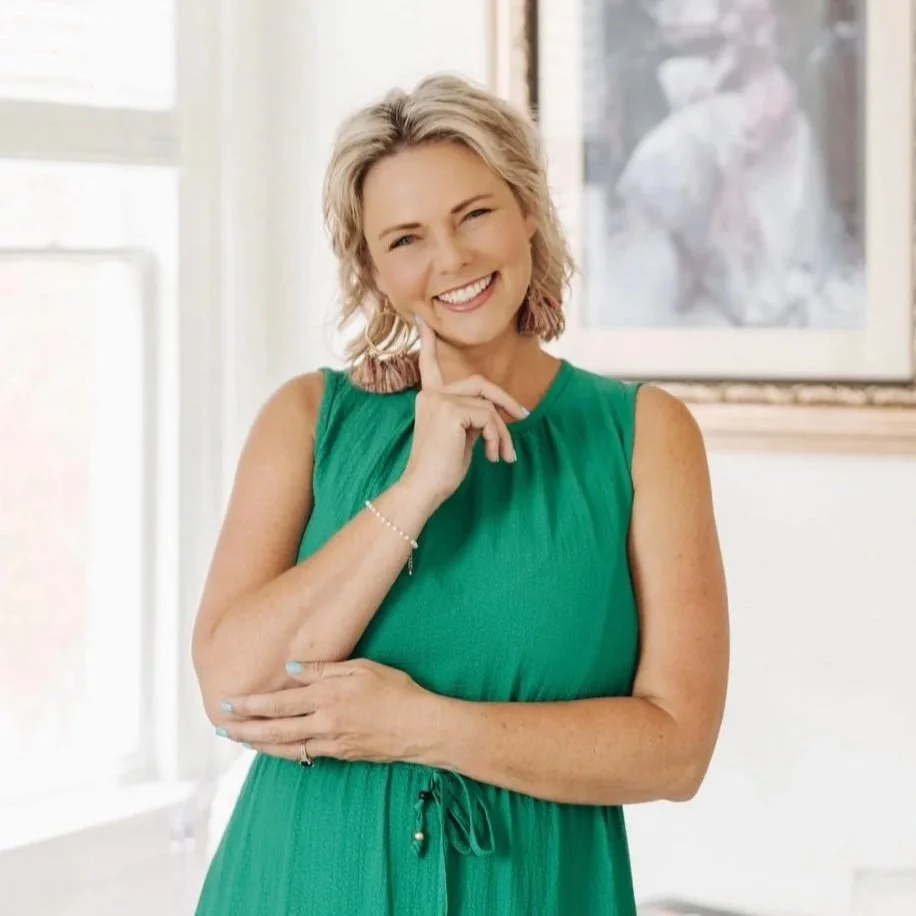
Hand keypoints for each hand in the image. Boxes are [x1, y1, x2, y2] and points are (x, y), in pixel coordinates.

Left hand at [217, 659, 435, 764]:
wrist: (421, 727)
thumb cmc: (396, 691)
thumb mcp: (362, 667)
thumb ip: (324, 669)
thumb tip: (291, 668)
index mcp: (327, 697)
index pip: (278, 703)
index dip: (250, 705)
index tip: (227, 703)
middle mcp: (324, 723)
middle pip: (274, 729)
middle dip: (244, 729)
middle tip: (221, 729)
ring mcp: (332, 743)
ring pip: (286, 747)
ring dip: (259, 744)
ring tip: (239, 741)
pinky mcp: (342, 755)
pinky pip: (306, 754)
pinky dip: (285, 752)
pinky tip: (276, 749)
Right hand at [401, 317, 528, 507]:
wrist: (424, 489)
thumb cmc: (441, 470)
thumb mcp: (460, 438)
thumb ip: (471, 418)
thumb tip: (496, 414)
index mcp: (429, 399)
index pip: (428, 364)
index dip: (427, 341)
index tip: (421, 318)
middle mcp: (431, 395)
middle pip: (481, 384)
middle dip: (506, 401)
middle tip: (524, 417)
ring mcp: (440, 400)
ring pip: (489, 406)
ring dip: (503, 433)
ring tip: (503, 456)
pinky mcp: (451, 411)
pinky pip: (489, 417)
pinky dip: (498, 438)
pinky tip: (492, 457)